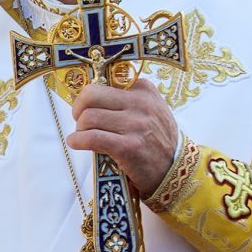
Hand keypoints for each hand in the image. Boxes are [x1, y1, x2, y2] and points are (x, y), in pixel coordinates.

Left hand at [67, 78, 179, 193]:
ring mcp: (135, 124)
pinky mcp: (129, 147)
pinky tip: (77, 143)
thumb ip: (125, 98)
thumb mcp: (149, 109)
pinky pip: (91, 138)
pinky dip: (77, 141)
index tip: (87, 108)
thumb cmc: (155, 138)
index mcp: (143, 89)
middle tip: (80, 121)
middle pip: (90, 95)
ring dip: (79, 129)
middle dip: (78, 109)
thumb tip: (88, 96)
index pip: (102, 83)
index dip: (88, 98)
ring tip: (84, 136)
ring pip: (88, 117)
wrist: (174, 168)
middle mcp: (140, 103)